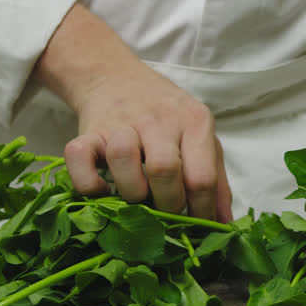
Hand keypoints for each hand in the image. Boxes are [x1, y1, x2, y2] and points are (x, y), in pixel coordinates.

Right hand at [35, 3, 233, 221]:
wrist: (117, 77)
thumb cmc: (166, 116)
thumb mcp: (200, 137)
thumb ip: (217, 180)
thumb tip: (226, 225)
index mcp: (194, 121)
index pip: (202, 177)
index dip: (201, 212)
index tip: (196, 227)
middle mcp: (158, 119)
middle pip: (164, 171)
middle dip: (167, 205)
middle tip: (165, 211)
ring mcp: (120, 123)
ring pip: (123, 159)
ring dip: (131, 191)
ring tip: (137, 195)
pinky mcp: (88, 131)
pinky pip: (79, 158)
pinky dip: (89, 183)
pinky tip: (103, 190)